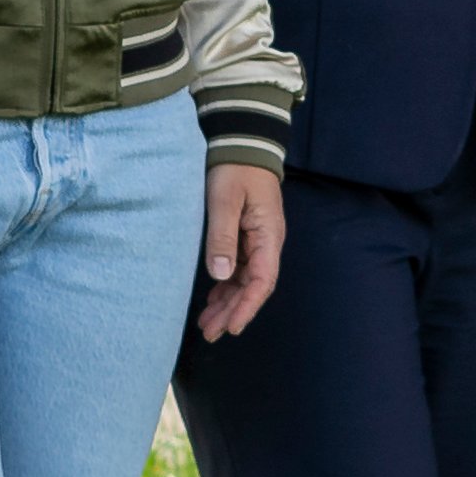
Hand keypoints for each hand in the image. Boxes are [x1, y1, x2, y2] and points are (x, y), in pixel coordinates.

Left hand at [194, 159, 287, 339]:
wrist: (242, 143)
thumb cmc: (235, 169)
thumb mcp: (225, 200)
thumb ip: (222, 237)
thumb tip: (221, 275)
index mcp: (268, 236)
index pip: (262, 281)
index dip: (247, 307)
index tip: (231, 327)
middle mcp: (267, 243)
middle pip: (253, 286)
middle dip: (233, 312)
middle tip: (211, 333)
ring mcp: (256, 240)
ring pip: (244, 281)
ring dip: (227, 303)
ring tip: (207, 325)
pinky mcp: (245, 236)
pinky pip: (238, 269)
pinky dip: (225, 287)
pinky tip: (212, 301)